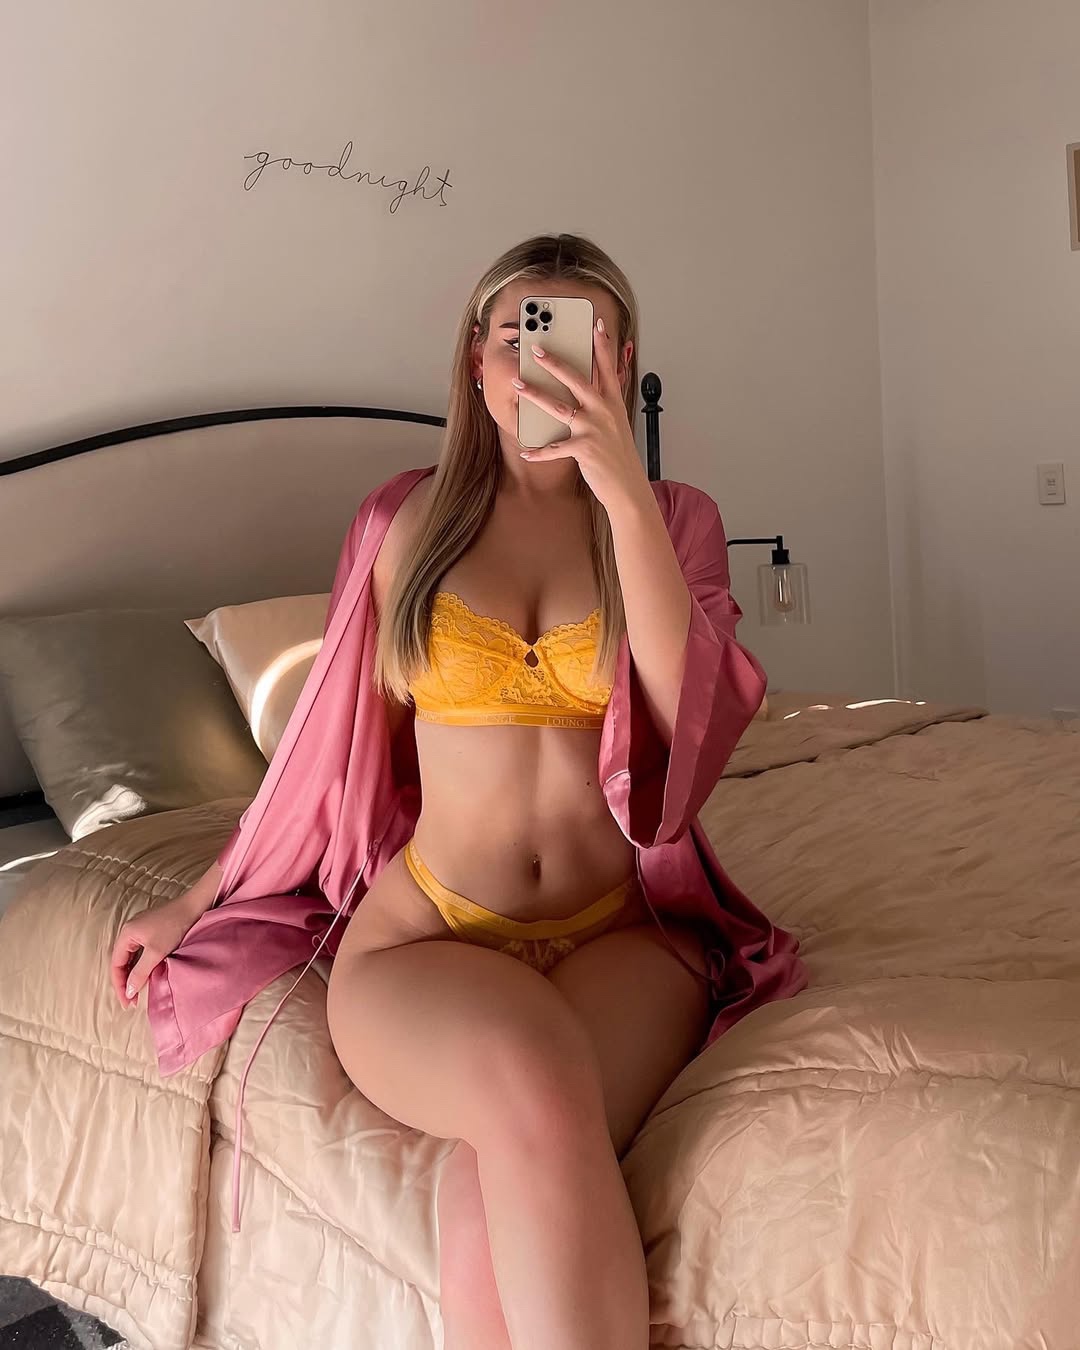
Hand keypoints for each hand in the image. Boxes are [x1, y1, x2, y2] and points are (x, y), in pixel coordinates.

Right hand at [109, 891, 202, 1009]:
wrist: (195, 905)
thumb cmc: (175, 926)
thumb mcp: (156, 952)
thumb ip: (140, 973)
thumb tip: (128, 991)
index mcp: (126, 934)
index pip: (116, 965)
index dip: (120, 985)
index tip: (127, 1002)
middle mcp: (129, 930)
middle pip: (121, 961)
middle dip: (125, 982)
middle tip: (131, 1001)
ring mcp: (140, 929)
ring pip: (131, 957)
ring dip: (133, 974)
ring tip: (138, 991)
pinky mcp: (151, 929)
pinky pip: (140, 951)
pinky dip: (141, 965)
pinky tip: (147, 974)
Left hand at [513, 316, 651, 514]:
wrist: (628, 486)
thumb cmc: (619, 457)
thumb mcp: (617, 425)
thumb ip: (605, 405)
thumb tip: (594, 390)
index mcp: (613, 403)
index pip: (608, 368)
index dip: (602, 345)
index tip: (595, 325)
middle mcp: (603, 412)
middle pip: (576, 380)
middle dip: (554, 362)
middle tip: (536, 349)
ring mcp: (593, 429)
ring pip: (558, 406)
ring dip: (535, 394)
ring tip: (518, 384)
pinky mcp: (583, 449)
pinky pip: (555, 448)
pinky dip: (539, 452)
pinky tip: (526, 453)